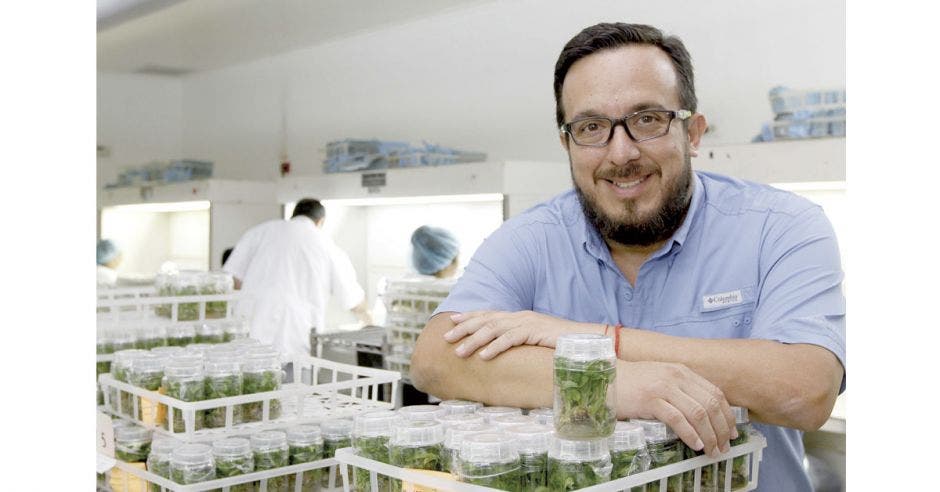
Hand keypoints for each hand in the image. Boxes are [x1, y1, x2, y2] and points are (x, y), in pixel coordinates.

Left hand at [443, 310, 592, 359]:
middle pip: (486, 320)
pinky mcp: (535, 333)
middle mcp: (520, 317)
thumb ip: (519, 341)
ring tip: (459, 352)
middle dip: (464, 328)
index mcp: (519, 317)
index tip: (452, 322)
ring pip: (494, 330)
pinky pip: (511, 339)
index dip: (470, 317)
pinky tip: (483, 356)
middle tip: (446, 338)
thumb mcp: (535, 340)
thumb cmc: (560, 344)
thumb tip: (502, 351)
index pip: (489, 314)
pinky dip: (495, 347)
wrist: (586, 340)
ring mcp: (527, 323)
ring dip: (474, 341)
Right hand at [617, 360, 736, 457]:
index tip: (732, 432)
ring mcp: (663, 387)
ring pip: (698, 413)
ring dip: (709, 435)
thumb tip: (703, 413)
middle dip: (721, 429)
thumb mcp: (661, 379)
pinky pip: (677, 419)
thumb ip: (681, 389)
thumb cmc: (632, 383)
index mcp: (682, 371)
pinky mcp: (650, 400)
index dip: (727, 415)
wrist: (604, 379)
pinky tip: (696, 444)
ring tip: (712, 451)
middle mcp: (676, 376)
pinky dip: (690, 434)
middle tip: (724, 447)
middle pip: (710, 405)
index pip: (715, 393)